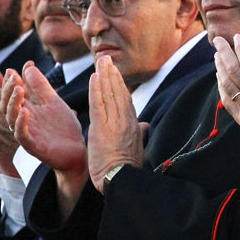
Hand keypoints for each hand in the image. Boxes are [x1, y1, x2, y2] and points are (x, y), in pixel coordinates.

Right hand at [7, 64, 85, 176]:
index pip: (12, 95)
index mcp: (27, 111)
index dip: (9, 83)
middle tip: (13, 77)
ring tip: (19, 90)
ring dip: (14, 104)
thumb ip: (41, 86)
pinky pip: (22, 135)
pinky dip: (21, 123)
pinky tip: (25, 112)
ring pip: (12, 119)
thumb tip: (28, 65)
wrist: (77, 151)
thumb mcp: (53, 102)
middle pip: (7, 105)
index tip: (11, 70)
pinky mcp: (33, 147)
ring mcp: (27, 134)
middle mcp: (23, 122)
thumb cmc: (64, 128)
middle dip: (8, 91)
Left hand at [87, 55, 144, 193]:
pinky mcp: (102, 128)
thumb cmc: (127, 169)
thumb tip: (146, 126)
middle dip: (112, 74)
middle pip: (119, 92)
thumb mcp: (137, 148)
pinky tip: (94, 78)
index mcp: (134, 126)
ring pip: (109, 94)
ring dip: (105, 76)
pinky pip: (99, 103)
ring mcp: (115, 123)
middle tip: (106, 59)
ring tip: (101, 61)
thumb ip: (140, 134)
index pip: (125, 100)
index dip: (119, 85)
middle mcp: (126, 121)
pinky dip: (96, 89)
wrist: (121, 179)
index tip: (113, 72)